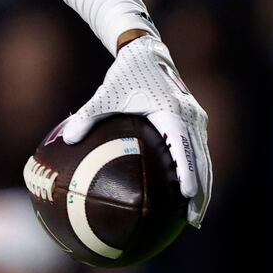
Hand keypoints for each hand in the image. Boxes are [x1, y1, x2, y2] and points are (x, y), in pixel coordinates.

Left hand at [61, 35, 212, 226]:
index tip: (187, 194)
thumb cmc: (125, 75)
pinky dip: (196, 173)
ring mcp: (196, 120)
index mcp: (173, 113)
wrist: (147, 52)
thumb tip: (68, 138)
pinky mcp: (194, 121)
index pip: (184, 147)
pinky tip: (186, 194)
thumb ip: (88, 116)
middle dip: (201, 192)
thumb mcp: (104, 94)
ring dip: (203, 187)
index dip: (187, 171)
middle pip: (202, 161)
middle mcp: (191, 118)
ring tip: (193, 216)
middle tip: (192, 220)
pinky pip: (197, 152)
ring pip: (204, 159)